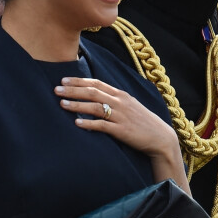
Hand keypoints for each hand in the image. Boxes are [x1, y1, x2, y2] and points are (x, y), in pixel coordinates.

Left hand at [54, 77, 178, 158]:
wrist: (160, 138)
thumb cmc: (142, 122)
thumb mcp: (129, 105)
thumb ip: (114, 99)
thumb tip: (95, 96)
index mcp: (121, 94)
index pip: (96, 83)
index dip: (79, 81)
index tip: (63, 80)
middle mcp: (120, 102)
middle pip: (92, 92)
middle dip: (73, 90)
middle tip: (56, 89)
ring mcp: (121, 116)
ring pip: (95, 107)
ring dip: (77, 105)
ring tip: (62, 104)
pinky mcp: (122, 130)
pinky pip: (102, 125)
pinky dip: (89, 123)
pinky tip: (77, 123)